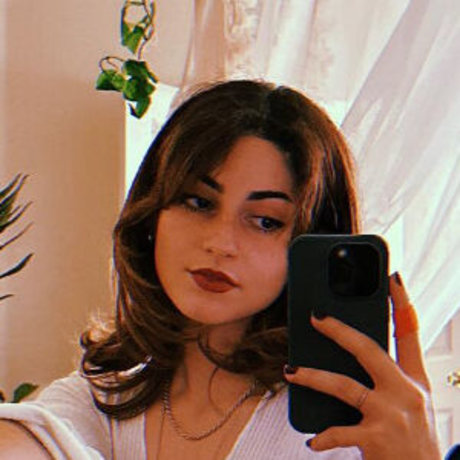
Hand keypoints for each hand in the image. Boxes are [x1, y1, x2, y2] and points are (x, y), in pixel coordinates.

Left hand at [284, 273, 441, 459]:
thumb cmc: (412, 440)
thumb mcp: (408, 404)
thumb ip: (384, 379)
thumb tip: (341, 351)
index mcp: (415, 379)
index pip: (411, 332)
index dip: (402, 302)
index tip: (392, 277)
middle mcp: (407, 392)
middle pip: (368, 349)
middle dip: (338, 331)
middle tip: (315, 317)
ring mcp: (392, 415)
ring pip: (343, 385)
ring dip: (312, 377)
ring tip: (291, 372)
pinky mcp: (377, 440)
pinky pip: (339, 431)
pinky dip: (323, 436)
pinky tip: (313, 439)